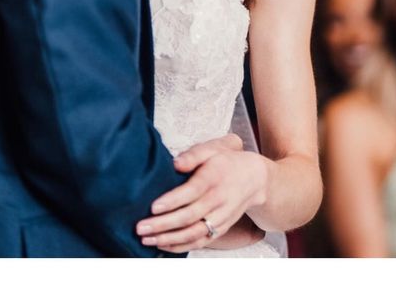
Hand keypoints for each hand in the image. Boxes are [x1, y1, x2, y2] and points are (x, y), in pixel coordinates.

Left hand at [136, 134, 267, 252]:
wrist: (254, 178)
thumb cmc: (227, 161)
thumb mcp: (213, 149)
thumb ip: (193, 154)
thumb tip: (175, 163)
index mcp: (214, 177)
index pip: (191, 192)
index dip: (172, 201)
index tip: (153, 207)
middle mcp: (218, 200)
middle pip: (189, 217)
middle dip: (163, 225)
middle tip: (141, 228)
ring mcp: (220, 217)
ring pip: (194, 233)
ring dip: (169, 239)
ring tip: (146, 239)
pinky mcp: (221, 228)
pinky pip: (200, 241)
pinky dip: (181, 246)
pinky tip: (163, 245)